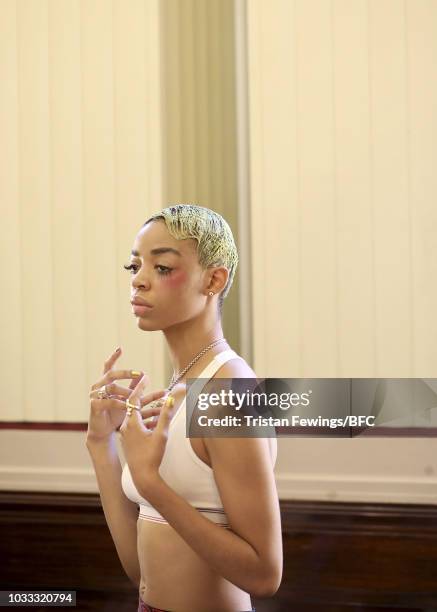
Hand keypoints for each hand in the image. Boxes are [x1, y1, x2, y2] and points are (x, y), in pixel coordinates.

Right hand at [87, 347, 166, 442]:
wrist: (103, 430)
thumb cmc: (115, 413)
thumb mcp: (126, 398)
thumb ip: (132, 387)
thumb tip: (144, 375)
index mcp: (105, 382)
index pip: (108, 367)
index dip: (113, 357)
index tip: (120, 348)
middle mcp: (98, 386)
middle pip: (111, 374)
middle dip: (125, 373)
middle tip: (139, 374)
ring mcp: (94, 395)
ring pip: (111, 388)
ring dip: (126, 391)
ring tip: (136, 395)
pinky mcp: (94, 406)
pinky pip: (108, 402)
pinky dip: (120, 403)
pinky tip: (129, 405)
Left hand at [119, 374, 178, 488]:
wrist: (143, 477)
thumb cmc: (152, 456)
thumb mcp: (161, 434)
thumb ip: (166, 414)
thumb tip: (170, 397)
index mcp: (132, 423)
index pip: (134, 399)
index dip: (140, 386)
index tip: (145, 376)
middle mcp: (126, 427)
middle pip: (133, 405)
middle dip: (143, 394)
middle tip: (147, 383)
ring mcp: (126, 434)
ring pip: (136, 415)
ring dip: (146, 408)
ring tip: (157, 401)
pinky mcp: (129, 441)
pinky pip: (136, 424)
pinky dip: (144, 418)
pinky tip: (154, 418)